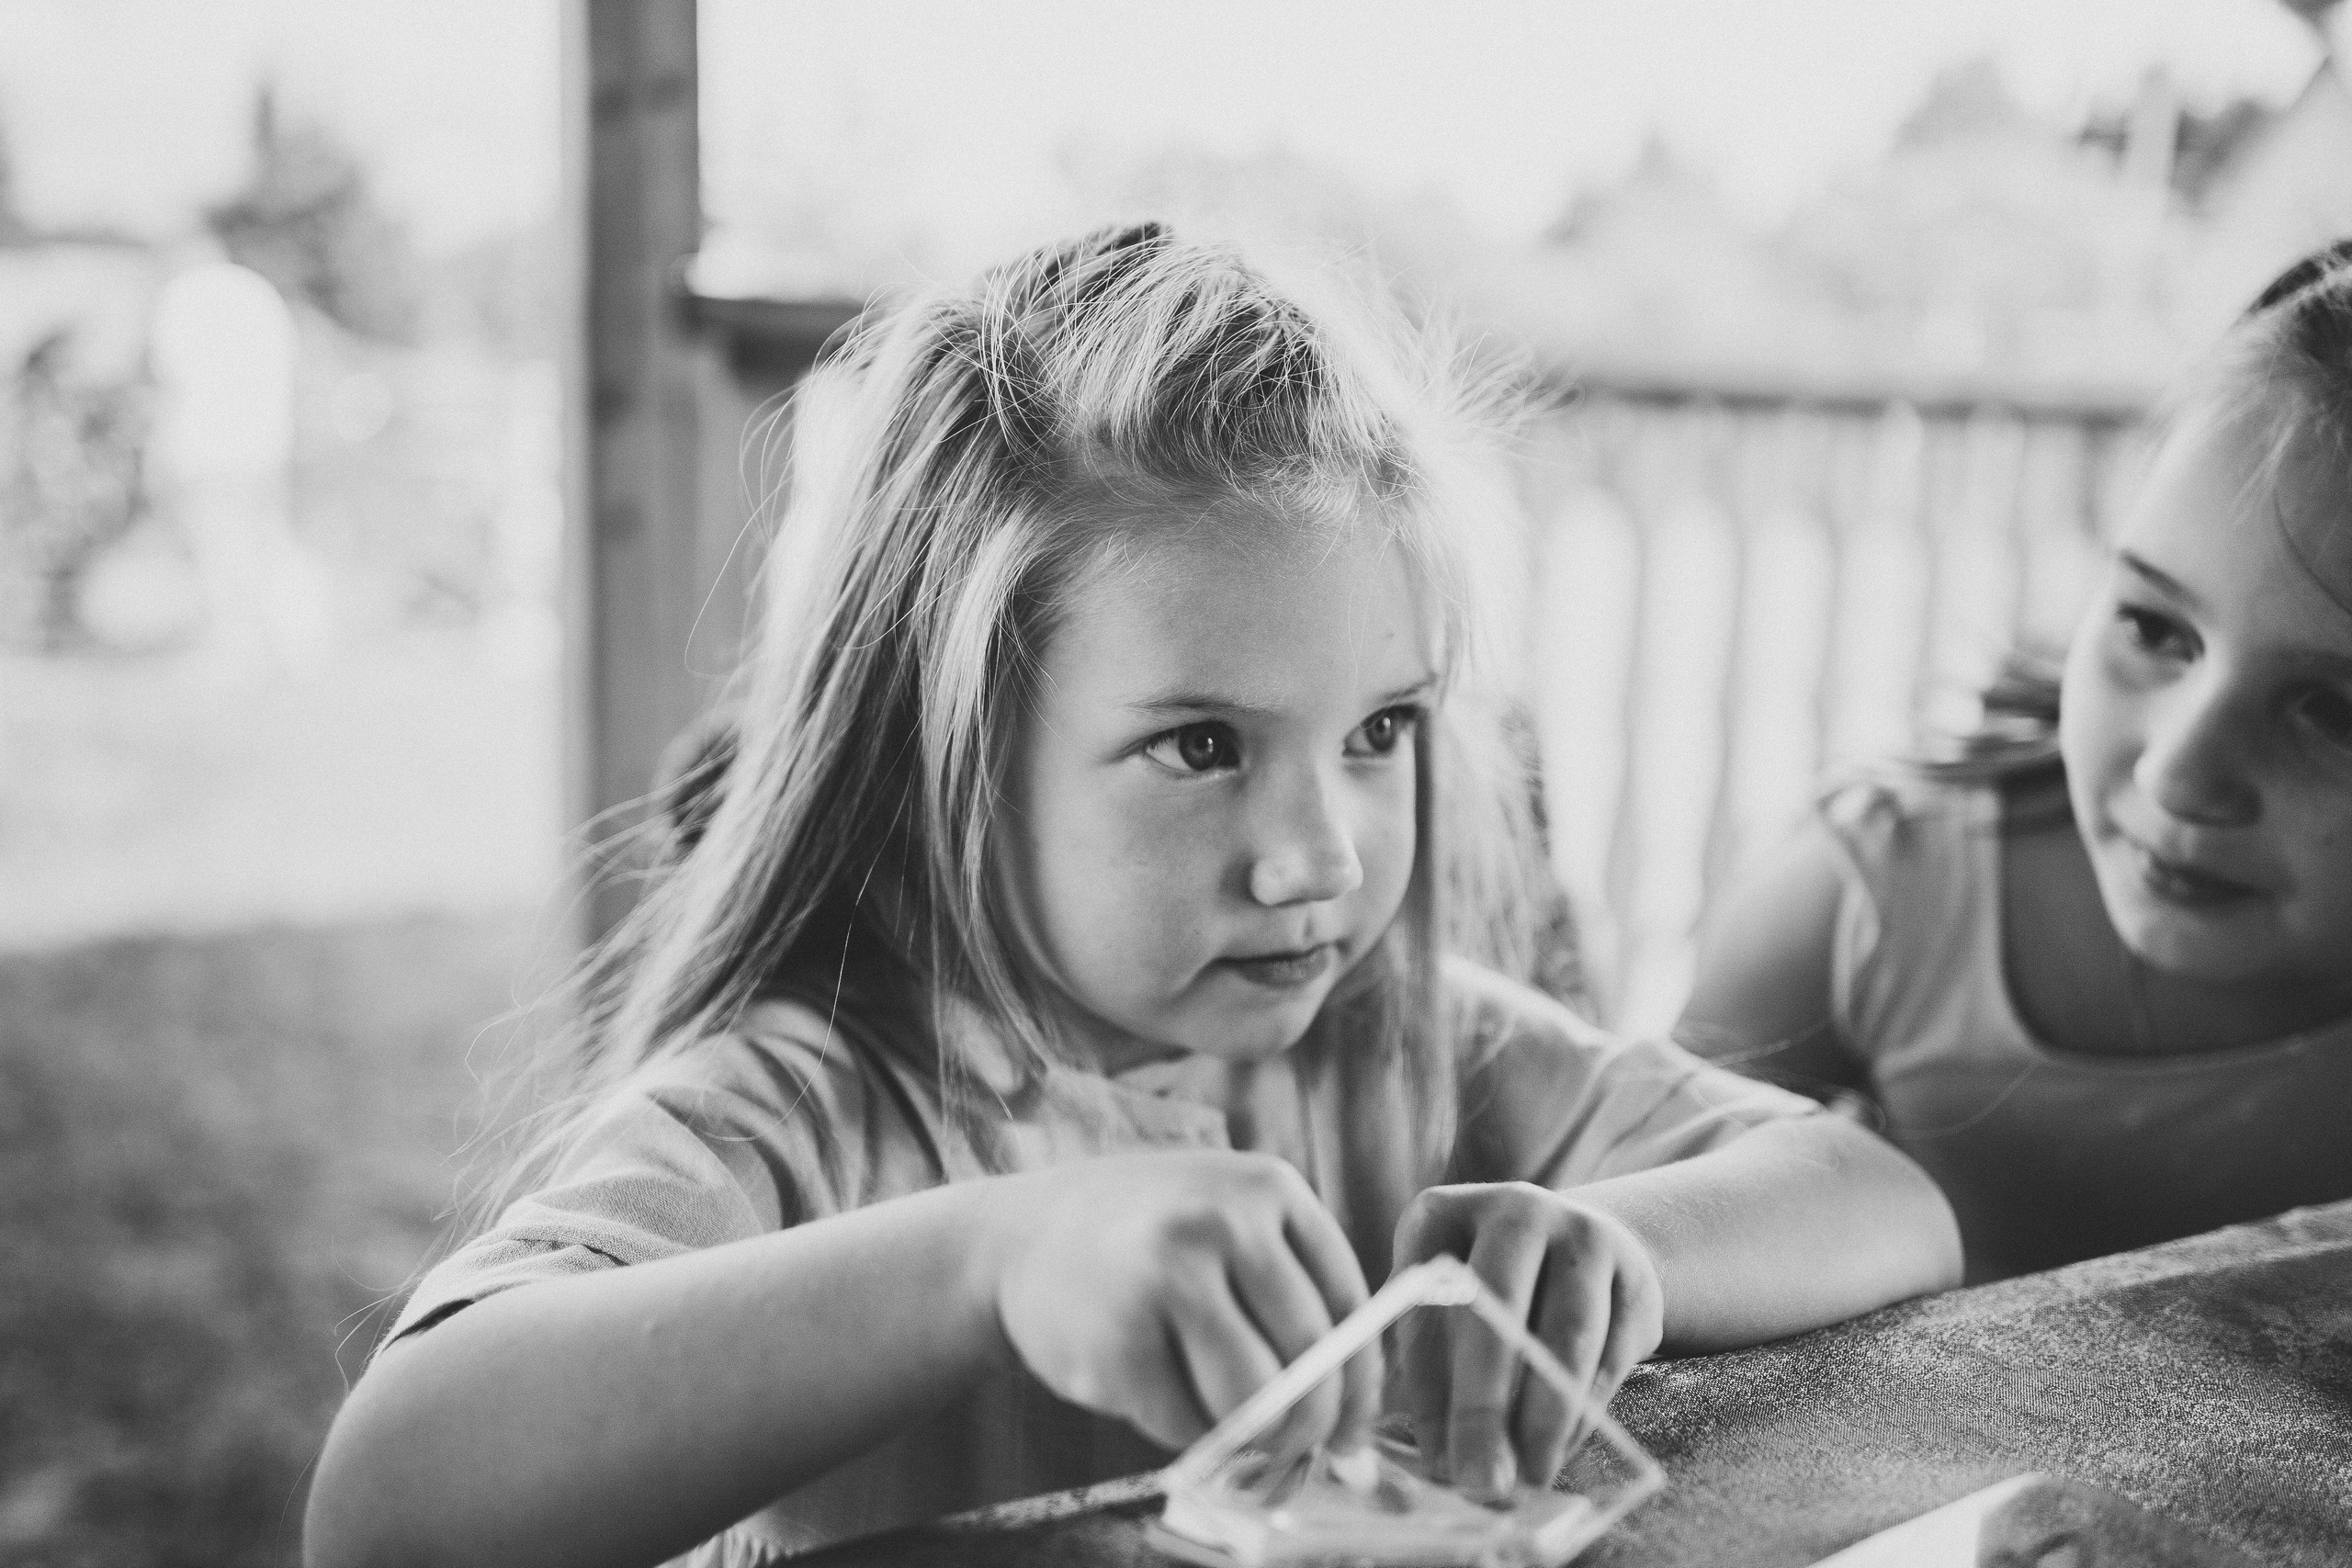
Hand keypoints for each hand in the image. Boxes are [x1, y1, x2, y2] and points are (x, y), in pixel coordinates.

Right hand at [984, 1151, 1379, 1457]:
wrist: (1017, 1236)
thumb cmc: (1145, 1241)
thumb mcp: (1224, 1219)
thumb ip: (1292, 1291)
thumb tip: (1352, 1416)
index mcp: (1267, 1186)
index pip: (1348, 1303)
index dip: (1361, 1381)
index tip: (1353, 1428)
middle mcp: (1221, 1221)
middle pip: (1311, 1356)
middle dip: (1313, 1423)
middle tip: (1296, 1449)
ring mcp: (1167, 1278)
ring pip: (1254, 1398)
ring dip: (1251, 1436)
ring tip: (1226, 1425)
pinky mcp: (1118, 1342)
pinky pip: (1186, 1422)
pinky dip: (1184, 1431)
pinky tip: (1156, 1392)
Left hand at [1390, 1182, 1663, 1497]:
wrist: (1577, 1247)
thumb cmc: (1482, 1292)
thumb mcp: (1440, 1307)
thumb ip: (1430, 1369)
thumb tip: (1441, 1460)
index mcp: (1444, 1212)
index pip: (1428, 1305)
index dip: (1430, 1385)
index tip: (1435, 1458)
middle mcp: (1516, 1211)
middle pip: (1499, 1308)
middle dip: (1486, 1404)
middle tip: (1480, 1480)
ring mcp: (1584, 1237)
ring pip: (1567, 1338)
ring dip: (1544, 1421)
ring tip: (1525, 1477)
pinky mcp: (1634, 1277)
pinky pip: (1610, 1357)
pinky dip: (1583, 1414)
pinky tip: (1559, 1451)